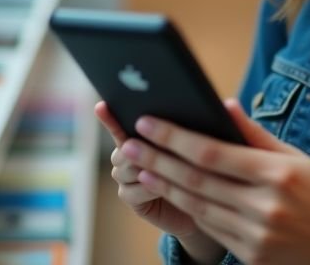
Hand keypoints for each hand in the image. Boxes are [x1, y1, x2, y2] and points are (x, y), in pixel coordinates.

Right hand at [94, 101, 218, 254]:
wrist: (204, 203)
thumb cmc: (201, 170)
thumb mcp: (197, 146)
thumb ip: (188, 130)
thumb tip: (208, 107)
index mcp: (140, 136)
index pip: (121, 124)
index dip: (110, 117)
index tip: (101, 105)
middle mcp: (127, 154)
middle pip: (124, 148)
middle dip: (141, 149)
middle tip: (161, 150)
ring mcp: (126, 176)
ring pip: (126, 169)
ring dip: (146, 170)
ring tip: (169, 172)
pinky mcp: (131, 198)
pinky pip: (132, 191)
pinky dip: (147, 189)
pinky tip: (160, 190)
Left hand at [120, 99, 309, 264]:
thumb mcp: (299, 160)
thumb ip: (257, 135)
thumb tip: (224, 105)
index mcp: (279, 174)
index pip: (212, 152)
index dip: (173, 137)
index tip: (147, 123)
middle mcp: (266, 206)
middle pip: (196, 179)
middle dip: (156, 160)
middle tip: (128, 144)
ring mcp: (257, 235)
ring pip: (197, 205)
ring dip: (163, 186)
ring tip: (139, 168)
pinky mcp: (252, 256)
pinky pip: (211, 228)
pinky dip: (187, 208)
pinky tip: (169, 193)